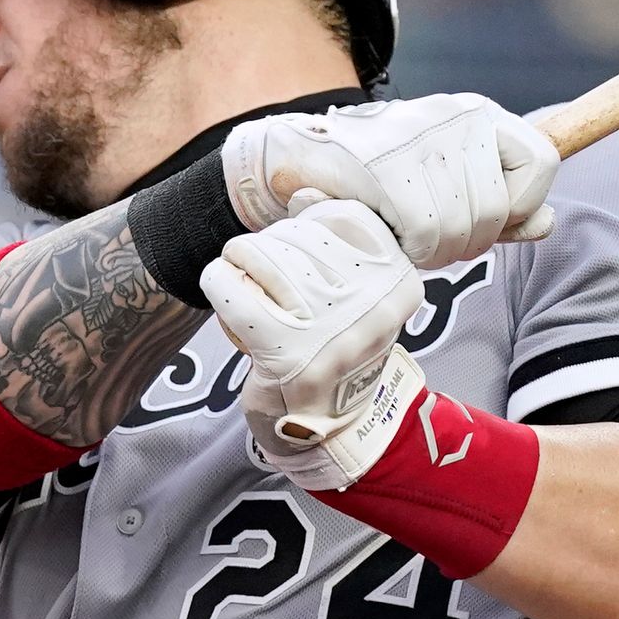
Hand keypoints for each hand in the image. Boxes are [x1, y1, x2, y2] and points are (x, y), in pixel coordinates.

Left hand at [200, 199, 426, 489]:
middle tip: (258, 268)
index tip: (298, 245)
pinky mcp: (288, 351)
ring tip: (241, 279)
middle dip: (266, 245)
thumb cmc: (333, 345)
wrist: (327, 428)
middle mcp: (374, 304)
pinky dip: (219, 282)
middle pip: (297, 235)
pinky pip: (234, 289)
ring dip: (239, 261)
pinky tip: (223, 287)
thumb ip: (336, 239)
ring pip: (261, 254)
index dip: (309, 224)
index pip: (342, 215)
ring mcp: (333, 329)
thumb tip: (304, 191)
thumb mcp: (356, 290)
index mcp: (398, 281)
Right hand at [220, 93, 558, 270]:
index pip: (542, 161)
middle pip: (499, 210)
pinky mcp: (386, 162)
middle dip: (466, 242)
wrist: (292, 160)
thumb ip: (501, 209)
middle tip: (425, 237)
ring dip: (434, 251)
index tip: (485, 221)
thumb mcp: (446, 192)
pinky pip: (427, 232)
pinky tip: (386, 235)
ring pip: (463, 226)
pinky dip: (409, 250)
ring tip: (402, 232)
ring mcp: (420, 134)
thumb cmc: (374, 181)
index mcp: (477, 114)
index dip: (522, 205)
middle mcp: (455, 114)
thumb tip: (548, 223)